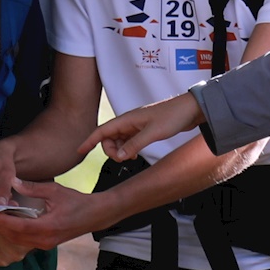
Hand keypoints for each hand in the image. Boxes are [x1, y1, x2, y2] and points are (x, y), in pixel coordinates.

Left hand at [0, 181, 88, 264]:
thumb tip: (13, 182)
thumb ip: (32, 188)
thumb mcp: (54, 191)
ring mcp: (44, 244)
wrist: (96, 215)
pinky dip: (12, 231)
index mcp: (46, 228)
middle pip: (12, 236)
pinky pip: (23, 240)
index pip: (16, 226)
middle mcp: (43, 240)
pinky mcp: (44, 244)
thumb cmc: (77, 201)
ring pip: (16, 240)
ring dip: (2, 229)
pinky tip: (4, 221)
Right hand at [87, 92, 203, 163]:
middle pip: (108, 138)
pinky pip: (128, 141)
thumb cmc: (173, 116)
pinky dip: (127, 149)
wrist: (189, 110)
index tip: (79, 150)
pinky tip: (134, 154)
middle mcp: (129, 122)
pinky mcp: (143, 130)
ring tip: (130, 157)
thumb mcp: (152, 133)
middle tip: (122, 158)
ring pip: (118, 141)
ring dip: (120, 151)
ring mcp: (136, 126)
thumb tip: (118, 156)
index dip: (89, 141)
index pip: (102, 131)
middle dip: (110, 150)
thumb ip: (134, 145)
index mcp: (127, 119)